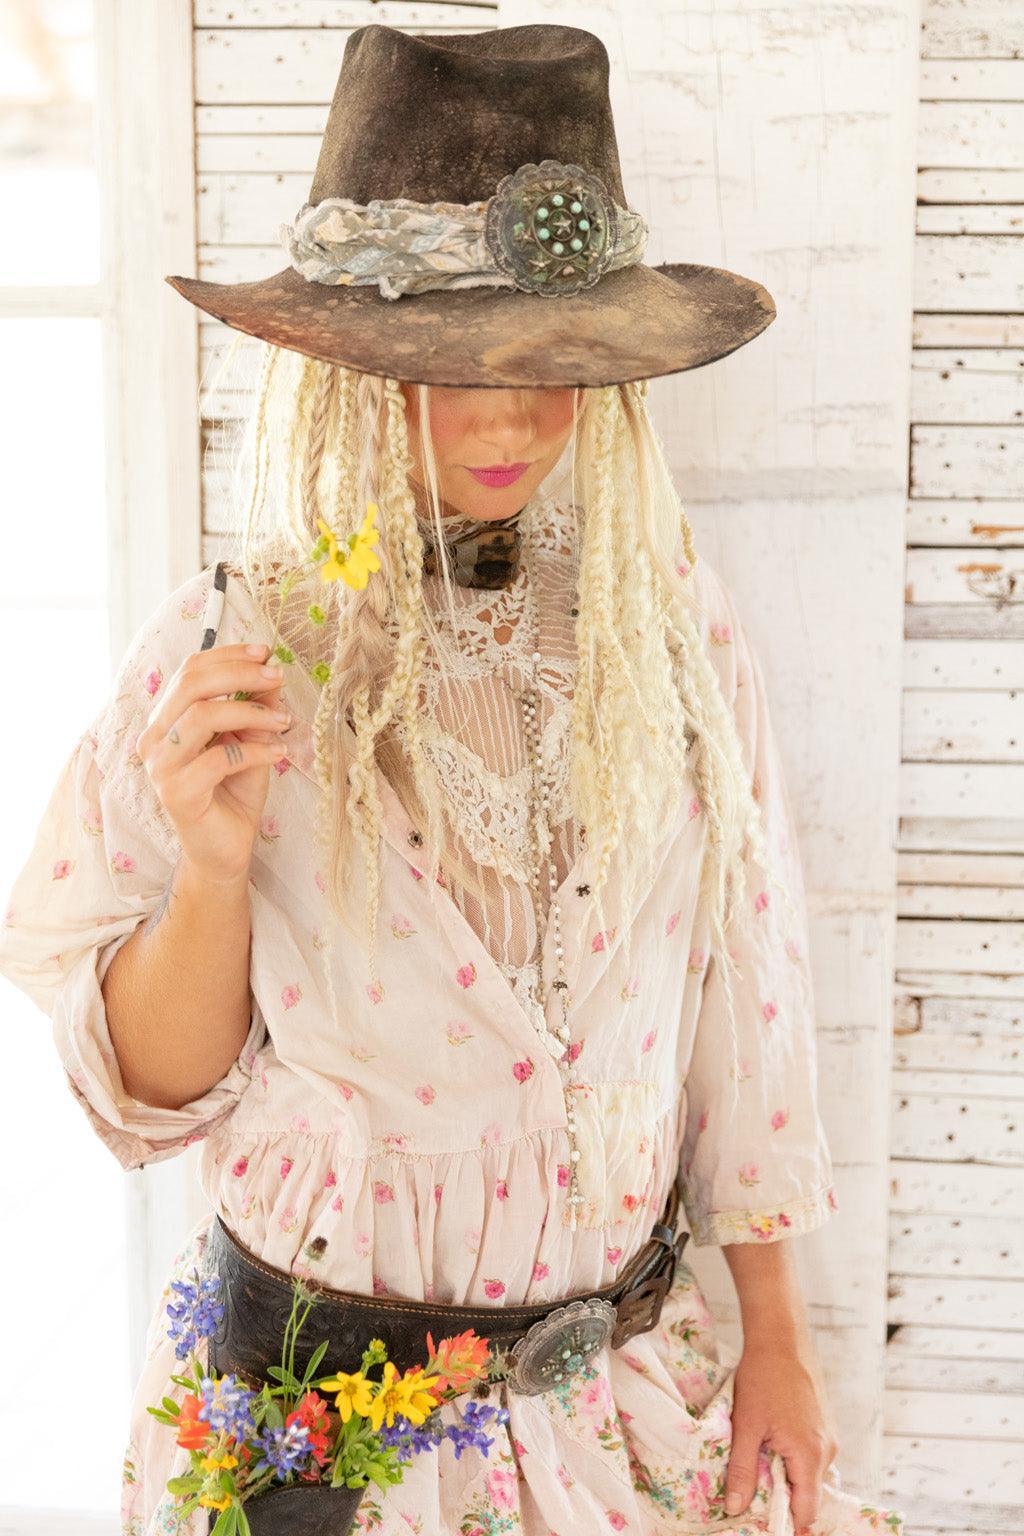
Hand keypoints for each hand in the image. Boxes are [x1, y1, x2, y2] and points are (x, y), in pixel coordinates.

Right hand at [136, 641, 291, 884]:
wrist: (225, 849)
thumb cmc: (234, 793)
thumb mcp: (251, 740)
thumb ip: (256, 707)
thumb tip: (272, 673)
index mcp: (167, 720)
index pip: (189, 670)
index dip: (228, 655)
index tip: (266, 652)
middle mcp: (155, 739)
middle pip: (191, 685)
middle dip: (240, 674)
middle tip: (277, 677)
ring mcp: (160, 766)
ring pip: (201, 716)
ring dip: (250, 712)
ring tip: (283, 722)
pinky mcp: (176, 793)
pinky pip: (219, 758)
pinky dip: (255, 751)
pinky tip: (279, 754)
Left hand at [723, 1340, 837, 1534]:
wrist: (781, 1339)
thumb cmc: (761, 1379)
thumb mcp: (745, 1425)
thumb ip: (741, 1470)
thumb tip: (735, 1508)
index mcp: (810, 1454)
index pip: (807, 1509)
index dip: (786, 1521)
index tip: (763, 1521)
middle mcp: (828, 1450)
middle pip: (810, 1494)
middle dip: (784, 1499)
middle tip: (755, 1492)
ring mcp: (830, 1437)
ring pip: (810, 1475)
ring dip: (788, 1477)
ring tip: (760, 1464)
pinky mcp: (825, 1426)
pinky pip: (812, 1457)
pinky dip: (794, 1460)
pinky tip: (772, 1446)